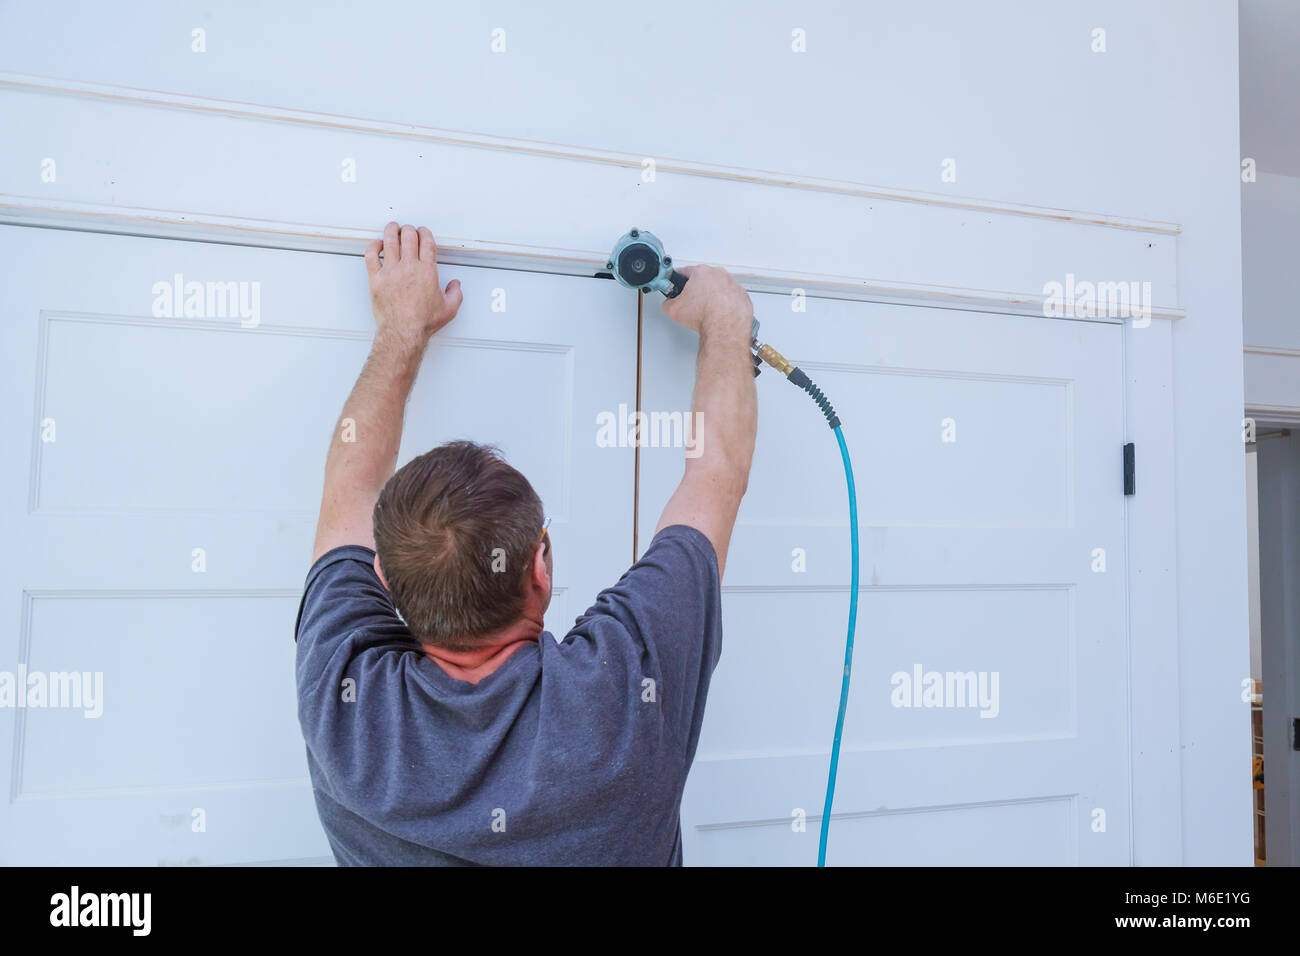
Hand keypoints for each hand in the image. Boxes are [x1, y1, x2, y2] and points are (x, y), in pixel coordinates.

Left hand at [364, 222, 463, 345]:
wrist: (403, 332)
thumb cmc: (422, 322)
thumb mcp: (449, 309)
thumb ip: (455, 294)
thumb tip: (455, 286)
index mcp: (427, 271)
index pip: (426, 242)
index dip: (425, 233)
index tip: (423, 232)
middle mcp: (409, 267)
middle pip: (408, 237)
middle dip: (409, 229)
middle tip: (408, 229)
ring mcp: (391, 271)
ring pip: (390, 241)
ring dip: (392, 231)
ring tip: (392, 228)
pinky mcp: (376, 278)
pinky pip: (371, 255)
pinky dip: (374, 246)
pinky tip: (377, 244)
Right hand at [659, 264, 752, 340]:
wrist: (725, 328)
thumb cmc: (705, 316)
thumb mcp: (673, 310)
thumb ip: (668, 302)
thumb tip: (668, 304)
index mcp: (701, 273)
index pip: (685, 271)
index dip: (678, 280)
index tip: (678, 286)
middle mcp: (719, 275)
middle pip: (704, 279)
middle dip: (698, 289)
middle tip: (693, 303)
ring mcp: (733, 284)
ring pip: (719, 287)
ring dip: (713, 295)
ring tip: (708, 310)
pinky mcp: (742, 296)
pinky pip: (732, 297)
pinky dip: (727, 304)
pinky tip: (720, 313)